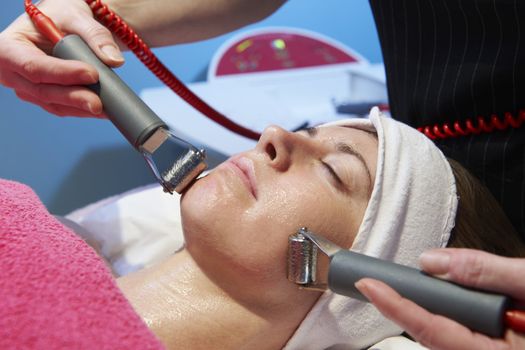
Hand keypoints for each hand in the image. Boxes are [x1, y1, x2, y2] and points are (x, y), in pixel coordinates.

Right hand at [0, 0, 123, 117]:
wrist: (62, 26)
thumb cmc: (61, 16)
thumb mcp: (75, 16)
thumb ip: (95, 35)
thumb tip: (114, 60)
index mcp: (8, 47)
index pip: (33, 65)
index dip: (61, 73)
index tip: (90, 73)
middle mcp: (13, 73)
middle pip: (43, 91)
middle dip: (74, 98)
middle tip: (99, 103)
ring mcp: (28, 89)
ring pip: (54, 104)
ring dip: (81, 108)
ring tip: (106, 108)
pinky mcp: (44, 99)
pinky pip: (64, 108)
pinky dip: (84, 110)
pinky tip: (104, 110)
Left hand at [355, 248, 524, 349]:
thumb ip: (485, 271)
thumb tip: (432, 260)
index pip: (434, 330)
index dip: (397, 306)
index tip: (368, 284)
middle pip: (436, 338)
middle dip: (410, 310)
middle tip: (381, 283)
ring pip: (447, 341)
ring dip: (431, 314)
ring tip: (414, 290)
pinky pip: (463, 341)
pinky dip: (451, 320)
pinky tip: (455, 303)